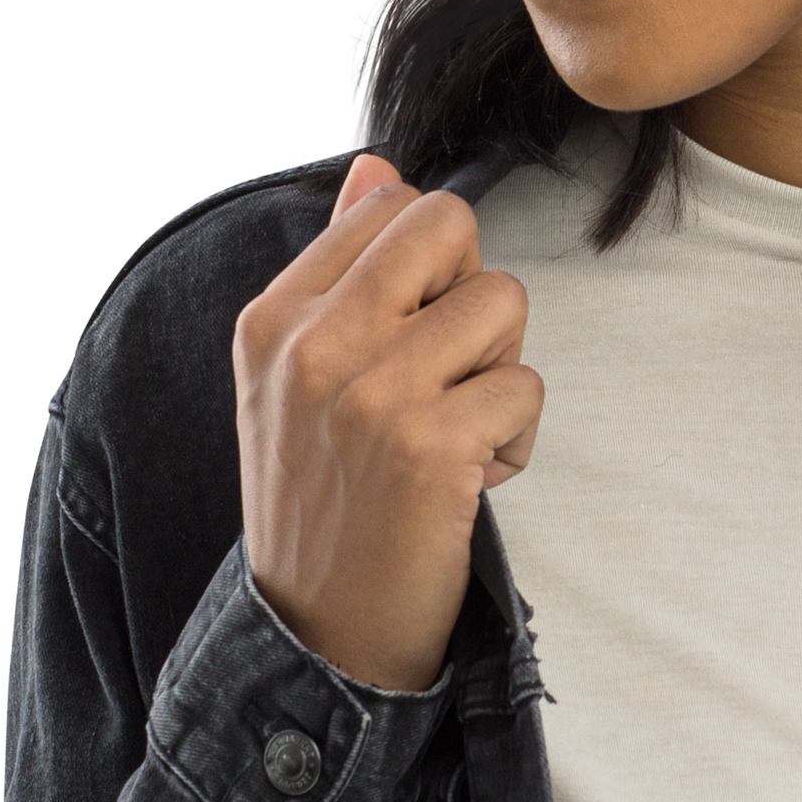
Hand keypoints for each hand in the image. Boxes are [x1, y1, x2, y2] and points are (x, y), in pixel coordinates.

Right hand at [233, 153, 541, 691]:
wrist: (318, 637)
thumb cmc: (323, 494)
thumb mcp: (296, 375)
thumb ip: (339, 261)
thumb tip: (378, 164)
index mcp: (274, 318)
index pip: (389, 203)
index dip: (427, 263)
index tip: (406, 336)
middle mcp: (314, 345)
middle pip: (450, 224)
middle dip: (470, 289)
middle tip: (443, 369)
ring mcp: (373, 393)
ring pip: (503, 300)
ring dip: (499, 370)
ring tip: (451, 431)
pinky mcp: (432, 445)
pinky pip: (527, 383)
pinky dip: (516, 438)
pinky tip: (467, 480)